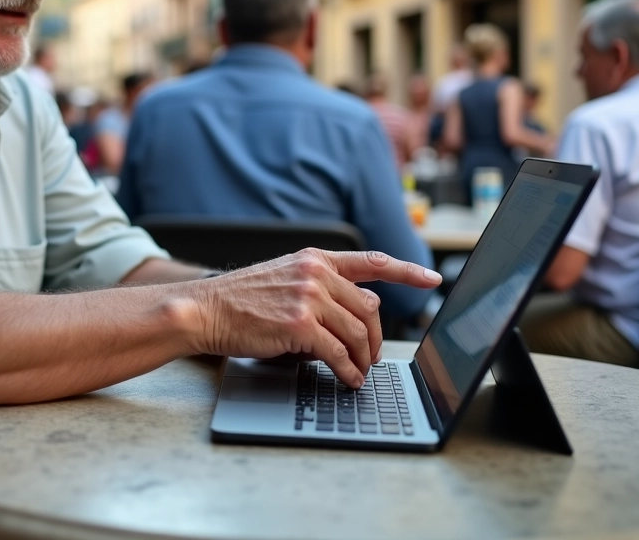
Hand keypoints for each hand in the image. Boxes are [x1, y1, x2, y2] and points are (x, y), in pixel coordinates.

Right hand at [187, 249, 440, 387]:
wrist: (205, 309)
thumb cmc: (238, 300)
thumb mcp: (283, 279)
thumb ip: (318, 288)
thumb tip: (352, 318)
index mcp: (315, 258)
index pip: (372, 261)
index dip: (407, 271)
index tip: (432, 277)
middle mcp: (316, 273)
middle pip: (370, 309)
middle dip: (376, 339)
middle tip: (372, 358)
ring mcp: (308, 297)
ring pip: (358, 333)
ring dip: (364, 359)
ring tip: (358, 373)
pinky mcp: (299, 324)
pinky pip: (338, 353)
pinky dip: (348, 371)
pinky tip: (347, 380)